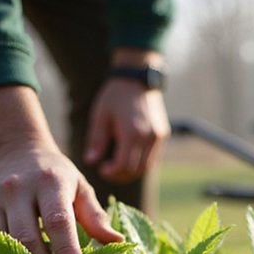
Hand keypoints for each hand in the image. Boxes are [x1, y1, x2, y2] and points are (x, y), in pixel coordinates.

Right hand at [0, 86, 123, 253]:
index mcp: (48, 182)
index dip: (66, 251)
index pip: (57, 221)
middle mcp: (16, 188)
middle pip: (27, 238)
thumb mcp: (79, 187)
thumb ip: (95, 216)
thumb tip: (117, 243)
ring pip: (3, 245)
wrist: (13, 151)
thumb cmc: (54, 175)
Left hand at [84, 51, 169, 182]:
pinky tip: (128, 156)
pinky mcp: (163, 134)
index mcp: (132, 133)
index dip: (111, 172)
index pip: (123, 166)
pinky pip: (152, 158)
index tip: (101, 168)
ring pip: (146, 167)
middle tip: (108, 170)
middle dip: (120, 175)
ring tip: (117, 165)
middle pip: (135, 170)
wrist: (137, 77)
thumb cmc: (115, 96)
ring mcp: (158, 136)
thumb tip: (90, 161)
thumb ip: (96, 141)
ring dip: (131, 171)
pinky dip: (140, 162)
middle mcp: (149, 137)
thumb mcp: (100, 116)